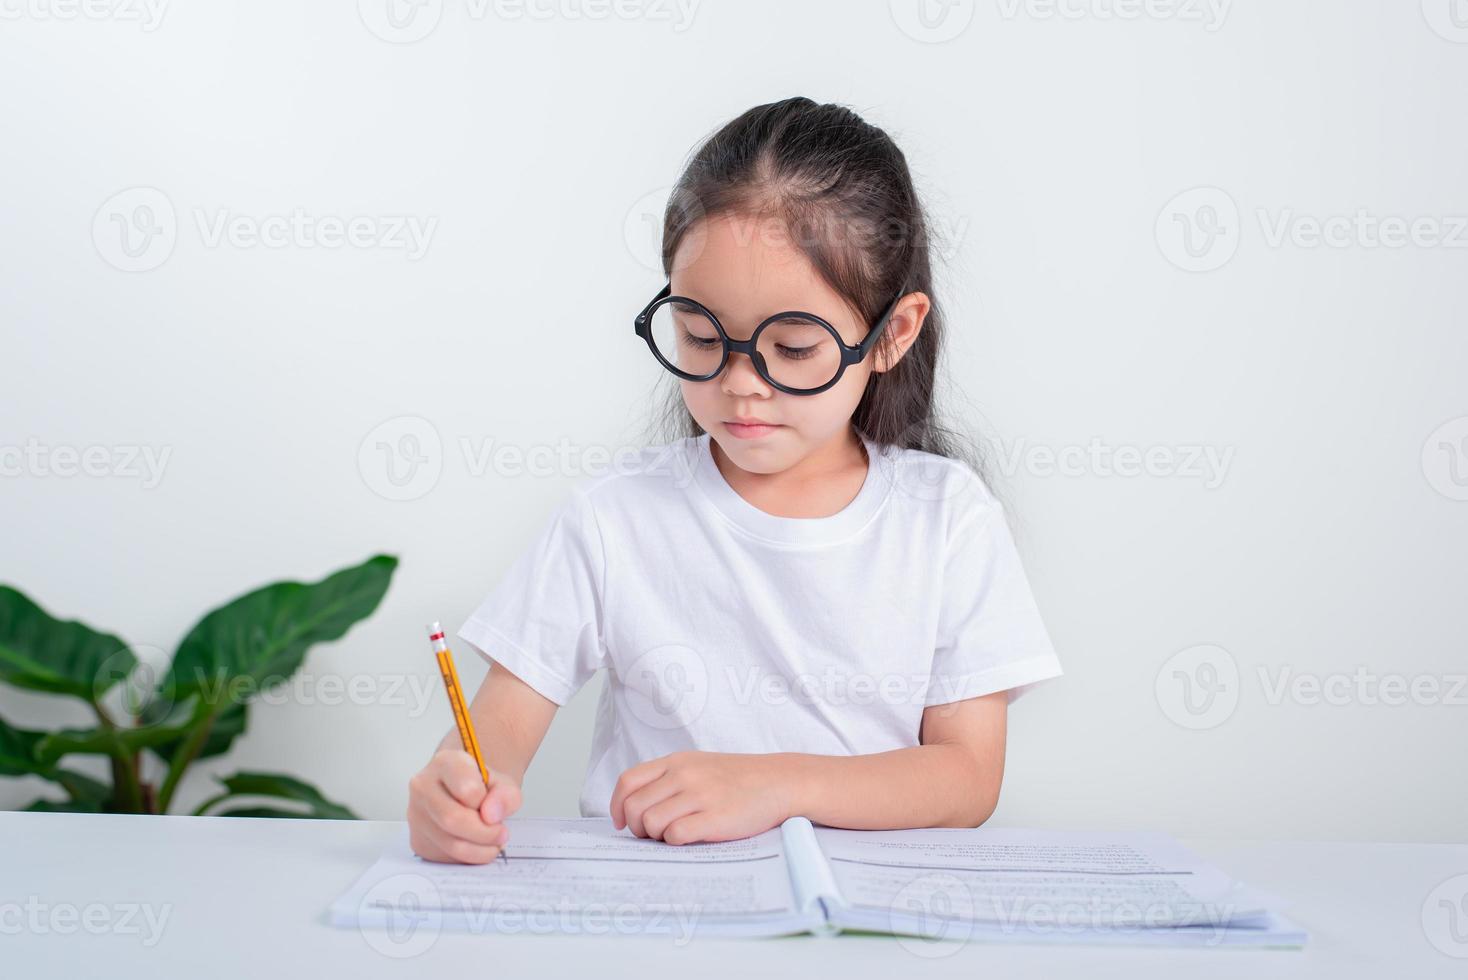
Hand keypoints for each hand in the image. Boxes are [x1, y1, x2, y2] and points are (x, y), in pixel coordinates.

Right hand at [407, 749, 521, 863]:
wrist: (465, 793)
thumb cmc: (482, 786)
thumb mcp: (503, 783)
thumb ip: (506, 795)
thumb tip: (491, 816)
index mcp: (445, 763)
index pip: (467, 789)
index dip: (487, 804)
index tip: (494, 808)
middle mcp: (423, 786)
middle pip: (453, 819)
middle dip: (485, 833)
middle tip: (500, 833)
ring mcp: (416, 815)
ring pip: (450, 843)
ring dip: (480, 849)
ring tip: (492, 841)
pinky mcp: (418, 840)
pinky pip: (445, 858)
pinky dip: (469, 857)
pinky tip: (476, 845)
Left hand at [609, 751, 793, 844]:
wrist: (779, 781)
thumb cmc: (737, 779)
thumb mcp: (698, 765)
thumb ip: (668, 779)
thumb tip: (636, 808)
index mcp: (676, 762)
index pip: (628, 781)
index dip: (617, 806)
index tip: (621, 822)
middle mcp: (684, 775)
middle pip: (635, 807)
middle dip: (637, 828)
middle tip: (653, 834)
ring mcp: (700, 795)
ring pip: (651, 822)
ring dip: (656, 836)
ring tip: (673, 835)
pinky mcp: (715, 818)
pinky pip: (675, 835)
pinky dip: (675, 842)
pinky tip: (690, 838)